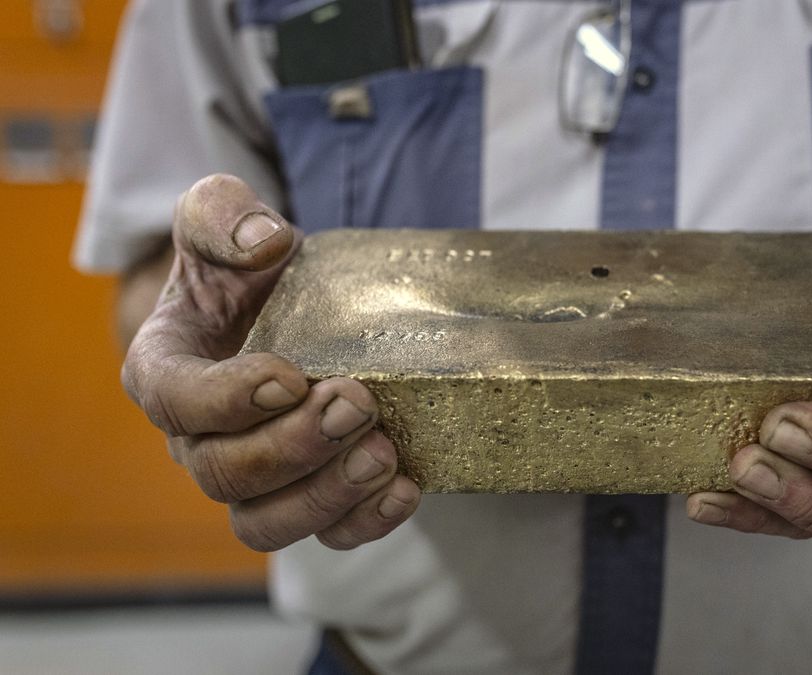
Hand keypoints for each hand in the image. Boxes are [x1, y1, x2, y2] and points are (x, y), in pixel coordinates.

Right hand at [122, 175, 420, 551]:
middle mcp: (200, 437)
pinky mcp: (307, 493)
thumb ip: (222, 213)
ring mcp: (252, 476)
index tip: (289, 376)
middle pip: (224, 474)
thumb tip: (262, 242)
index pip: (174, 402)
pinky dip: (363, 523)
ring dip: (325, 496)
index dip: (226, 400)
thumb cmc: (243, 263)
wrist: (285, 299)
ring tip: (383, 454)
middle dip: (293, 447)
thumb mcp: (222, 215)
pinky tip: (405, 488)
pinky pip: (323, 534)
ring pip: (264, 524)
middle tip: (356, 403)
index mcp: (167, 369)